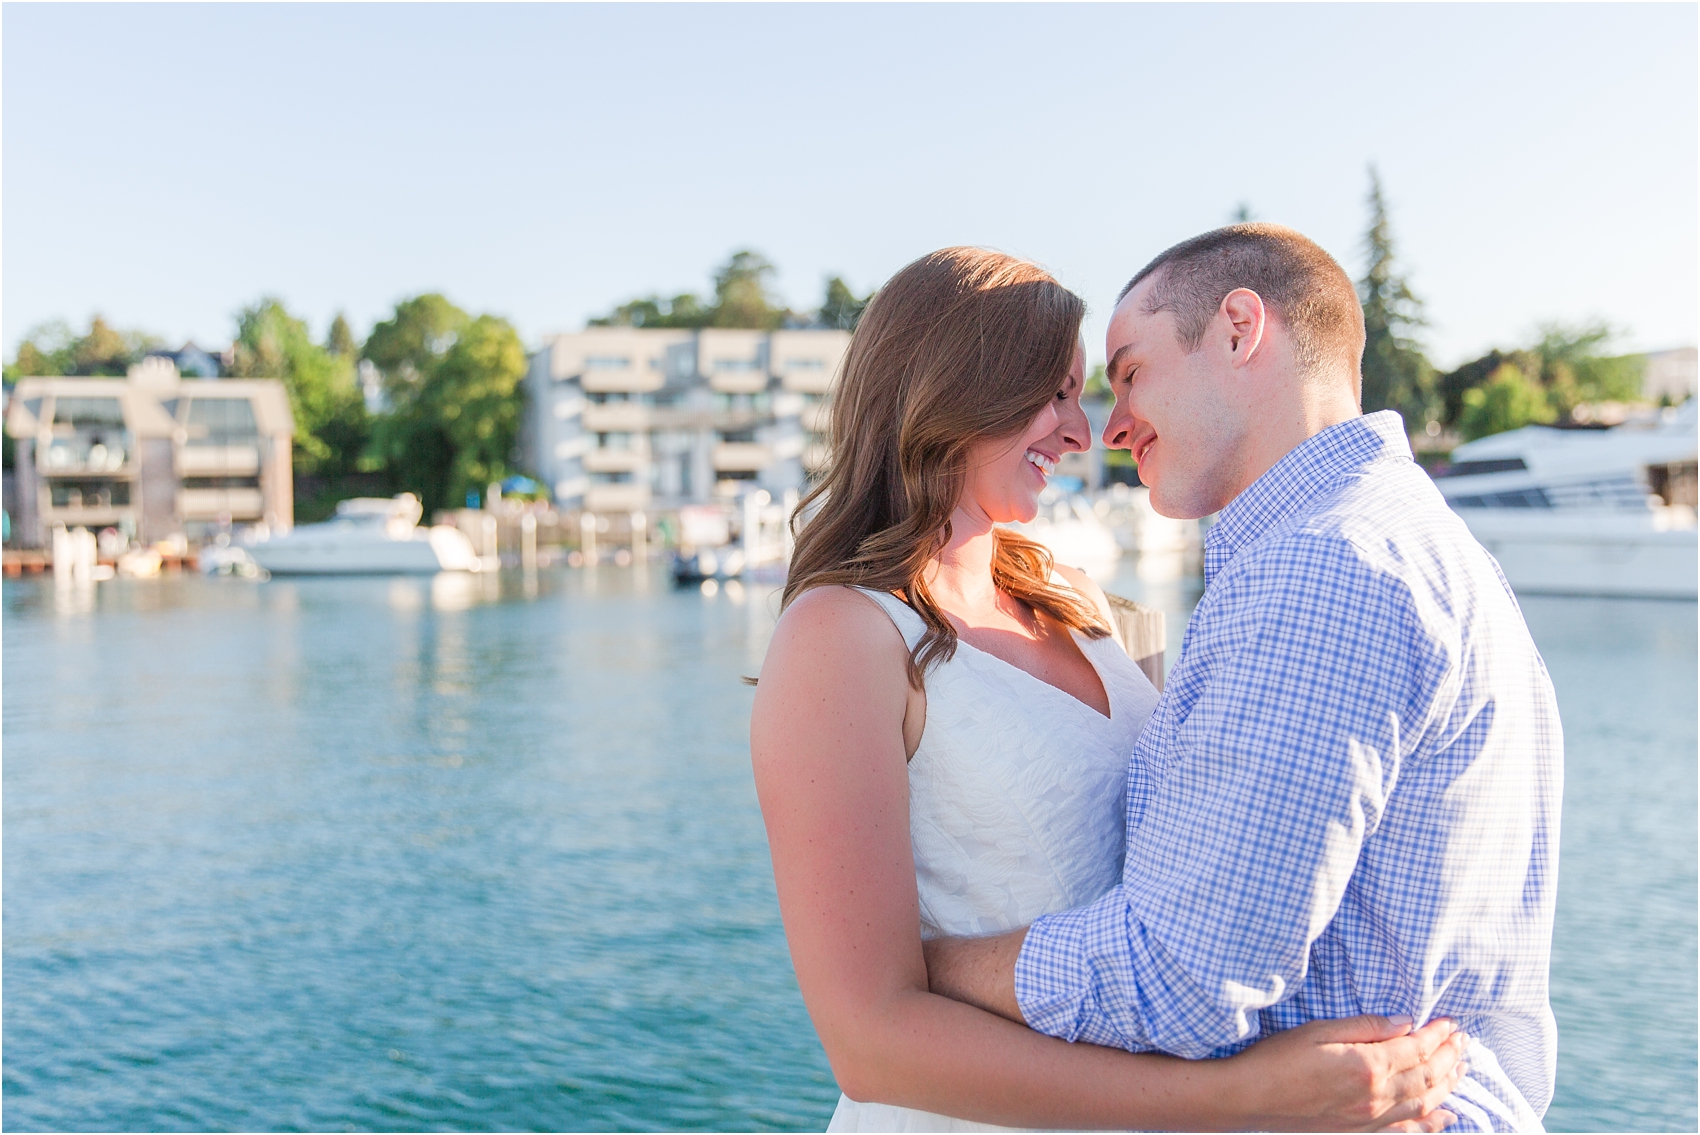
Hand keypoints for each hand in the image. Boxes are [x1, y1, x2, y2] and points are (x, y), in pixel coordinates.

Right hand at [1227, 1015, 1467, 1131]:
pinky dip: (1431, 1122)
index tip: (1452, 1022)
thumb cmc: (1277, 1059)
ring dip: (1448, 1085)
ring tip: (1462, 1068)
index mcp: (1368, 1065)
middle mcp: (1377, 1096)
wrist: (1250, 1101)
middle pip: (1428, 1076)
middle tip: (1464, 1041)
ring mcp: (1371, 1119)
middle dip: (1450, 1057)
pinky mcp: (1361, 1131)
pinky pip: (1407, 1129)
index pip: (1417, 1048)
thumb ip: (1365, 1027)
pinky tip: (1445, 1115)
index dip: (1438, 1034)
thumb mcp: (1318, 1030)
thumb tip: (1404, 1022)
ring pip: (1424, 1103)